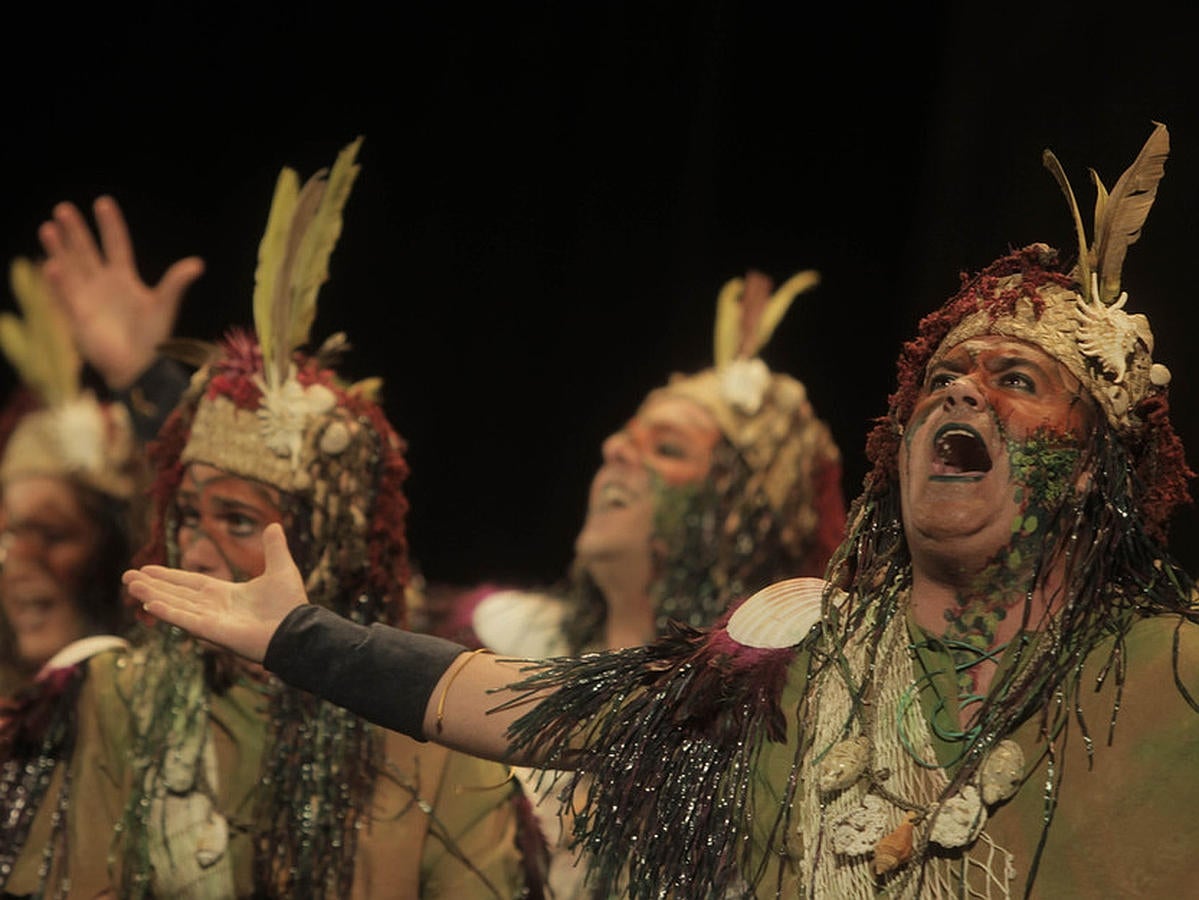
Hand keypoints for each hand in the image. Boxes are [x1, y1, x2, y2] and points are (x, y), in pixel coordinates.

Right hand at [38, 196, 204, 389]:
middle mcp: (102, 283)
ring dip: (60, 249)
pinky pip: (65, 296)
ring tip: (49, 228)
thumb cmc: (153, 336)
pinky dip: (59, 283)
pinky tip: (51, 265)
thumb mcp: (165, 305)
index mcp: (124, 278)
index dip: (110, 225)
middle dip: (76, 231)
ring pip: (70, 268)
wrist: (140, 366)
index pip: (116, 244)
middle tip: (64, 208)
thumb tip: (197, 263)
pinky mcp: (77, 317)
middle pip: (86, 251)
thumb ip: (176, 282)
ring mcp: (87, 298)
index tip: (103, 202)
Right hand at [122, 523, 307, 662]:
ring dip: (152, 596)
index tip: (146, 570)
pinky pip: (186, 620)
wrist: (298, 630)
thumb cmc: (291, 605)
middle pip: (176, 594)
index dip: (168, 577)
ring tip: (130, 585)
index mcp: (226, 595)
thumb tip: (275, 525)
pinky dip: (168, 612)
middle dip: (152, 586)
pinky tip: (149, 604)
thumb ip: (275, 549)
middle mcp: (214, 609)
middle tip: (126, 577)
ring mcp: (211, 621)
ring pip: (175, 606)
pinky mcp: (214, 632)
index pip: (189, 584)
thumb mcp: (282, 569)